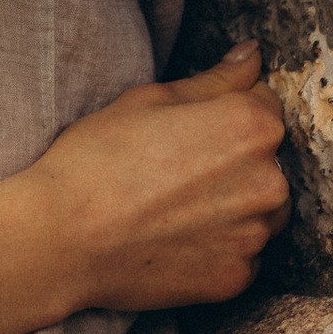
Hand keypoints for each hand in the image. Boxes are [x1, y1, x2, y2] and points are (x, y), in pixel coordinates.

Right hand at [29, 41, 290, 315]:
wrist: (62, 237)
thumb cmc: (98, 158)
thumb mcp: (149, 100)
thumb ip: (215, 79)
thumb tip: (252, 55)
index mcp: (251, 126)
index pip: (263, 105)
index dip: (222, 112)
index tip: (186, 129)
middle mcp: (269, 181)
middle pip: (267, 161)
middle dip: (233, 161)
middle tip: (173, 169)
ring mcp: (256, 234)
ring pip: (259, 209)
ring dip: (232, 205)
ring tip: (174, 206)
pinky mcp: (239, 277)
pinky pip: (241, 252)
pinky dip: (217, 246)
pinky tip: (173, 238)